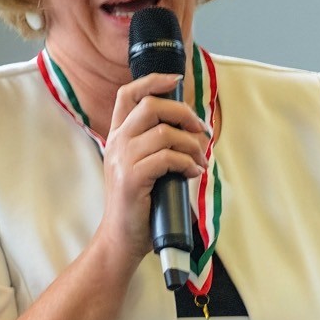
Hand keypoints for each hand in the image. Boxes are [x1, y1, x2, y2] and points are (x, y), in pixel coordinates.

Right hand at [90, 71, 207, 267]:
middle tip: (202, 131)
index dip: (153, 81)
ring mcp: (122, 160)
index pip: (128, 94)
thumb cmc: (139, 205)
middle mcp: (117, 143)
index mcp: (118, 136)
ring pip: (165, 133)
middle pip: (152, 106)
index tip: (176, 80)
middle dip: (184, 113)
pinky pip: (167, 158)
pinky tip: (193, 172)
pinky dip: (187, 163)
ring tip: (199, 160)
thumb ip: (157, 146)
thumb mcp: (143, 168)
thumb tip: (192, 131)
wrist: (121, 239)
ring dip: (191, 145)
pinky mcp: (132, 178)